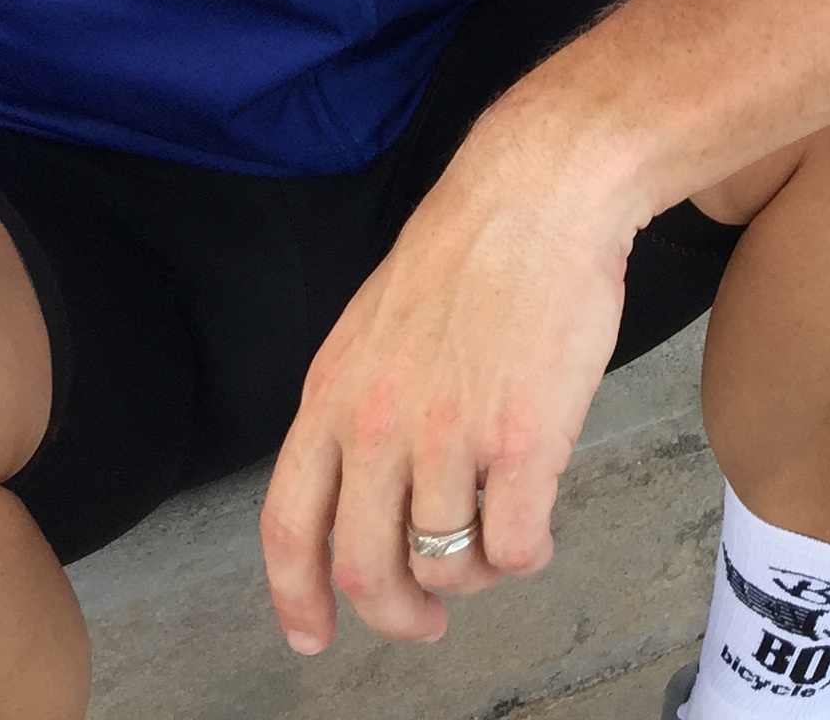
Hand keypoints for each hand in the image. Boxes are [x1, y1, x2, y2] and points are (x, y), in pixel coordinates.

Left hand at [259, 137, 634, 652]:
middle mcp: (378, 426)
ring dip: (474, 575)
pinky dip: (527, 556)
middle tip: (425, 621)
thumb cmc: (471, 250)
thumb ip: (360, 406)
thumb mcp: (376, 327)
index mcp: (332, 395)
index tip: (312, 636)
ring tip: (500, 541)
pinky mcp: (522, 441)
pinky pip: (515, 546)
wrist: (541, 192)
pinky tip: (539, 526)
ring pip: (447, 564)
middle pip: (364, 568)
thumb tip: (372, 486)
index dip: (294, 596)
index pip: (288, 525)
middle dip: (396, 612)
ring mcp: (449, 437)